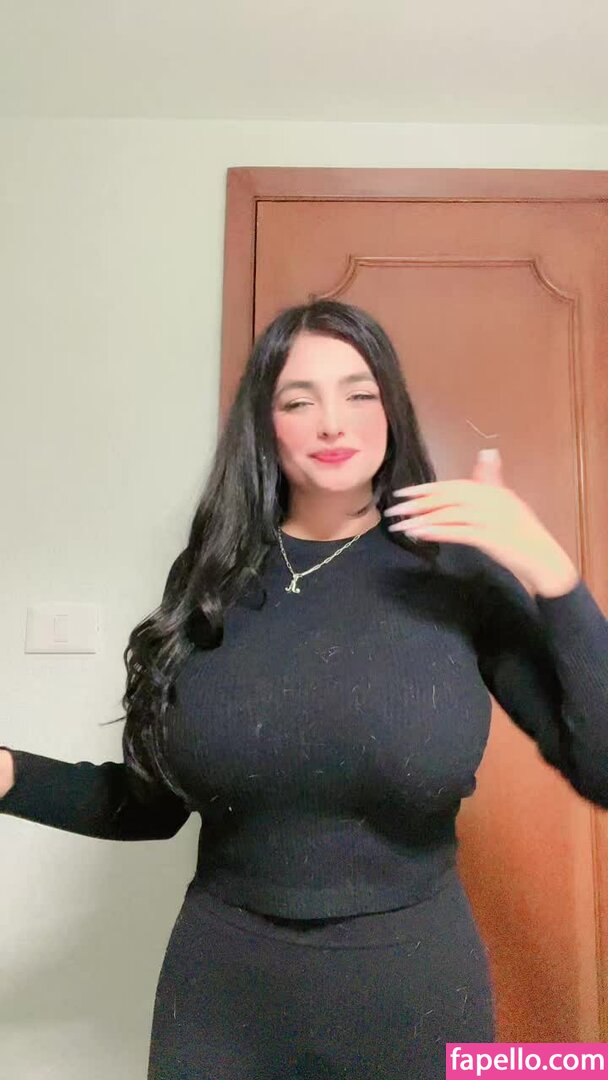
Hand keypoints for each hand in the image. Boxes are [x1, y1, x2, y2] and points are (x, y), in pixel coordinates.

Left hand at [383, 448, 580, 596]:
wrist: (543, 559)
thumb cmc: (522, 534)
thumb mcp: (507, 502)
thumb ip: (492, 480)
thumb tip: (487, 452)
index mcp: (493, 490)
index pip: (453, 486)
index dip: (427, 489)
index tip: (403, 493)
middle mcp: (491, 499)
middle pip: (447, 498)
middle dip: (418, 504)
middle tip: (393, 510)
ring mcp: (491, 518)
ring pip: (449, 515)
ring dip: (422, 520)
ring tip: (400, 527)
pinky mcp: (490, 538)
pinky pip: (458, 533)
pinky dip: (436, 532)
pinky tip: (419, 534)